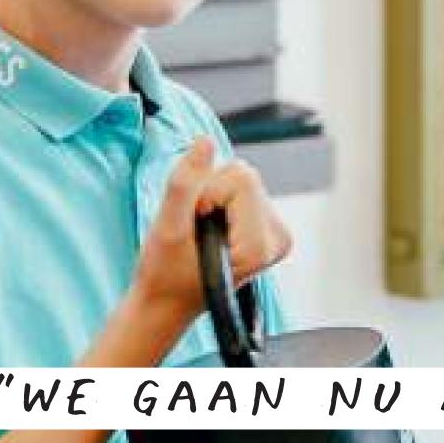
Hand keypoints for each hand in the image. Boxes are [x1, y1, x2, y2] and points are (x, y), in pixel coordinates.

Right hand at [130, 140, 291, 346]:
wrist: (168, 302)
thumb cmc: (165, 276)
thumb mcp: (166, 229)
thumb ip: (185, 184)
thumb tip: (205, 141)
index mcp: (262, 245)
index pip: (240, 179)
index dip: (206, 193)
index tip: (195, 225)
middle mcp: (278, 238)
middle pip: (244, 175)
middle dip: (210, 193)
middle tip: (195, 230)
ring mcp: (276, 232)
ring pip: (241, 177)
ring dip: (212, 196)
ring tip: (200, 232)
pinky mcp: (267, 224)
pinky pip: (241, 186)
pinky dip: (219, 198)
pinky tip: (210, 227)